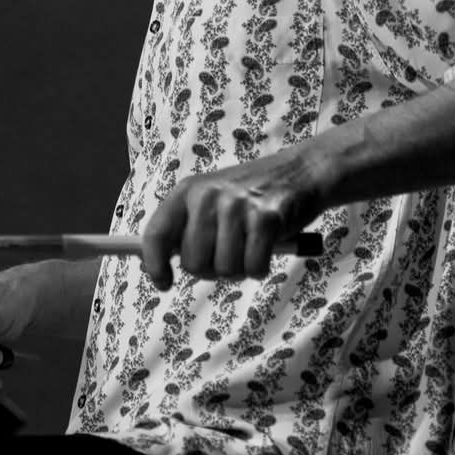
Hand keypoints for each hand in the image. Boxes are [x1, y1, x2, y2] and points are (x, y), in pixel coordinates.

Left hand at [141, 151, 324, 290]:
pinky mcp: (266, 218)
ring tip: (250, 246)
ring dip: (239, 269)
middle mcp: (207, 196)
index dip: (154, 265)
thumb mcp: (211, 200)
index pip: (157, 234)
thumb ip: (185, 227)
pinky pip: (253, 268)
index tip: (163, 283)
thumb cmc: (251, 195)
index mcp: (188, 191)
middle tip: (229, 254)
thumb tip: (154, 262)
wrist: (301, 171)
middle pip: (193, 262)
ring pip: (225, 269)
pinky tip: (267, 248)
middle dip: (211, 270)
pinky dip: (260, 268)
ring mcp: (237, 206)